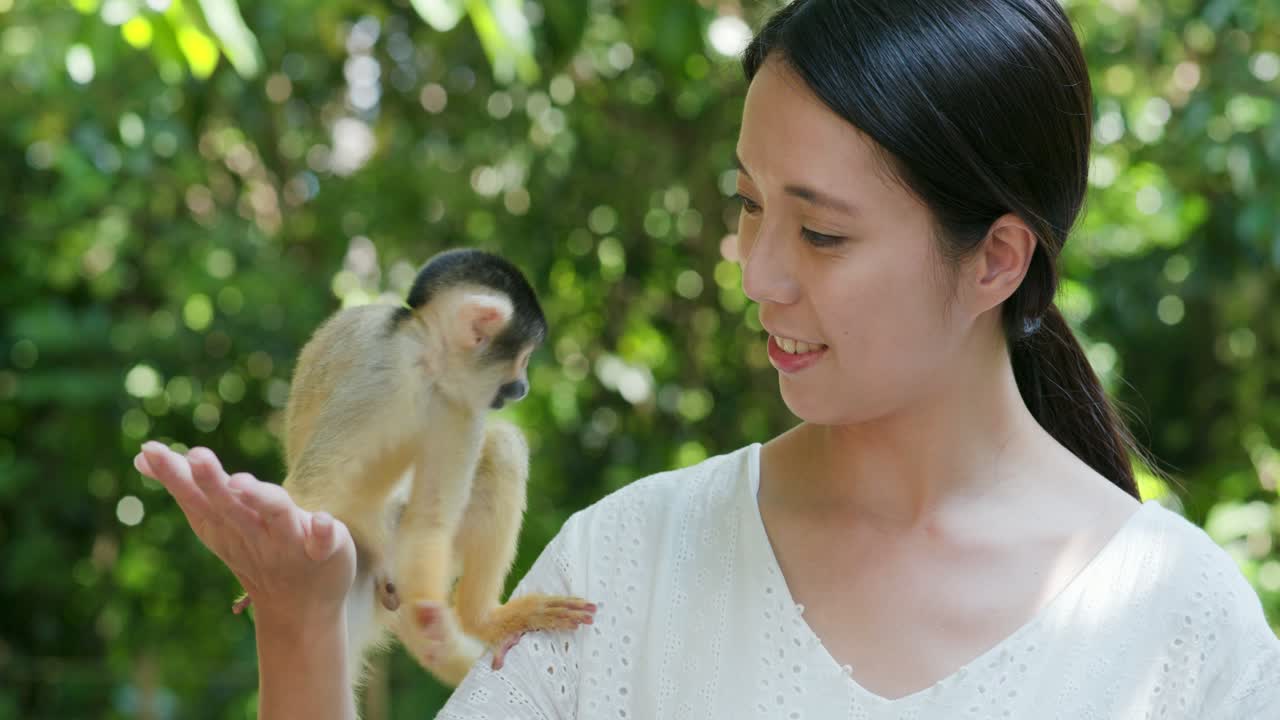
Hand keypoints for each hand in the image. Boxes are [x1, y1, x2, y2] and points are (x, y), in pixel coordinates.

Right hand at [134, 442, 356, 628]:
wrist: (302, 606)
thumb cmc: (255, 548)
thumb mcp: (218, 521)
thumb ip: (187, 487)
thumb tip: (142, 455)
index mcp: (227, 523)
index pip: (197, 497)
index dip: (174, 476)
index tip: (150, 450)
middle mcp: (255, 532)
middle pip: (231, 506)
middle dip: (213, 482)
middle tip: (196, 456)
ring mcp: (290, 542)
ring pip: (276, 516)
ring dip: (261, 498)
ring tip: (242, 482)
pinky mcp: (326, 550)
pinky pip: (324, 541)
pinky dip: (323, 532)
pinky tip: (323, 519)